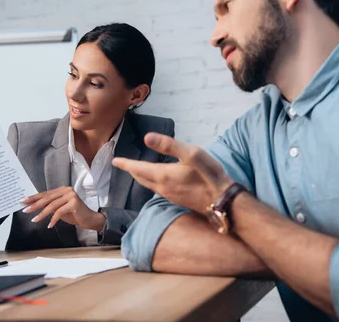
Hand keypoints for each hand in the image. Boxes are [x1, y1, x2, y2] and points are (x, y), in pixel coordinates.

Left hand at [20, 186, 105, 230]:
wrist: (89, 219)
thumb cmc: (74, 214)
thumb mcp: (59, 208)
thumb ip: (50, 205)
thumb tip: (34, 205)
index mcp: (62, 189)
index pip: (45, 193)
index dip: (34, 198)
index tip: (23, 201)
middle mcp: (66, 190)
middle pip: (47, 198)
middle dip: (35, 205)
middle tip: (25, 210)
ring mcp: (71, 196)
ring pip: (52, 206)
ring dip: (42, 214)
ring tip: (34, 220)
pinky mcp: (74, 204)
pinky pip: (59, 212)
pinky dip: (53, 220)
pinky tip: (49, 225)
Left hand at [112, 132, 233, 213]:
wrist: (223, 200)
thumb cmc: (209, 175)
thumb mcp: (191, 154)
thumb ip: (168, 145)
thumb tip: (147, 137)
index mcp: (163, 175)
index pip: (138, 168)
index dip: (126, 164)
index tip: (115, 160)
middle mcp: (163, 187)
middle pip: (141, 178)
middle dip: (131, 170)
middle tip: (123, 164)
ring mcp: (170, 196)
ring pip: (149, 185)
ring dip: (141, 177)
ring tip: (137, 170)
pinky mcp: (178, 200)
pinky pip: (158, 190)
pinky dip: (151, 182)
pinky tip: (157, 180)